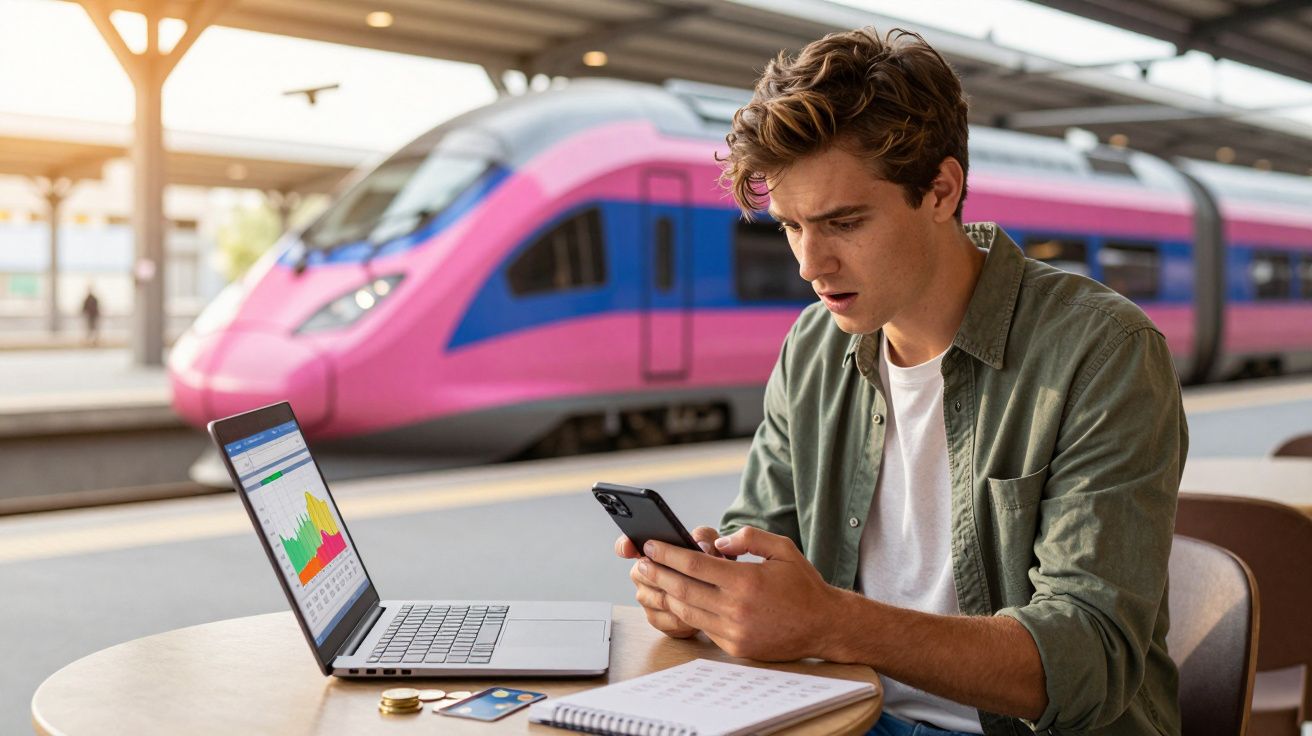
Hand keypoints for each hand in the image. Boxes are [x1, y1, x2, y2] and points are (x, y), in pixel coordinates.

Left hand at [639, 526, 845, 660]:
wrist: (824, 626)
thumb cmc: (803, 584)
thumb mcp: (782, 549)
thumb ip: (749, 538)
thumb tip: (717, 543)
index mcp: (746, 581)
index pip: (695, 565)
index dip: (668, 554)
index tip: (650, 545)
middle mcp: (737, 609)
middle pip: (683, 590)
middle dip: (657, 575)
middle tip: (639, 563)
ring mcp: (734, 632)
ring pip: (688, 612)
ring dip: (666, 595)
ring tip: (651, 581)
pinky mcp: (735, 647)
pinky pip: (703, 627)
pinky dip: (686, 613)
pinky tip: (677, 600)